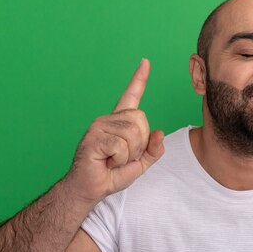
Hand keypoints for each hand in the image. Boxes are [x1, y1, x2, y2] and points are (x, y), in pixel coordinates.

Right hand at [63, 58, 164, 204]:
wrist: (91, 189)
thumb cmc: (111, 175)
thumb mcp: (140, 164)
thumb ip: (153, 150)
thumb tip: (160, 133)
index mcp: (119, 122)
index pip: (131, 96)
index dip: (139, 79)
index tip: (146, 62)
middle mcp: (108, 119)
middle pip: (141, 121)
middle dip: (139, 145)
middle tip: (122, 157)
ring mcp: (99, 126)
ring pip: (133, 134)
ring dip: (129, 154)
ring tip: (113, 160)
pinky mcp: (94, 137)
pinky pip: (121, 146)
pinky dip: (119, 159)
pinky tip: (106, 162)